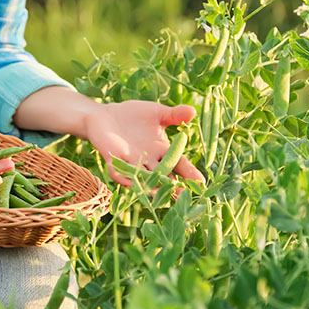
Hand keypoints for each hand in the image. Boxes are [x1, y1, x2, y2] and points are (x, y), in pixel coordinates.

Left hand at [83, 101, 205, 185]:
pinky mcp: (114, 159)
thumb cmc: (134, 115)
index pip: (179, 164)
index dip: (190, 173)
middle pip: (163, 176)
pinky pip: (120, 171)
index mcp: (162, 150)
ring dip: (150, 186)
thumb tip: (193, 111)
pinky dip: (125, 177)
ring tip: (160, 194)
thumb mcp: (158, 113)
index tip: (201, 182)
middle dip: (172, 187)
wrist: (107, 115)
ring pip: (143, 178)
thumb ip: (174, 115)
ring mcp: (131, 162)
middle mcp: (148, 161)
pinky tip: (131, 183)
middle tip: (183, 196)